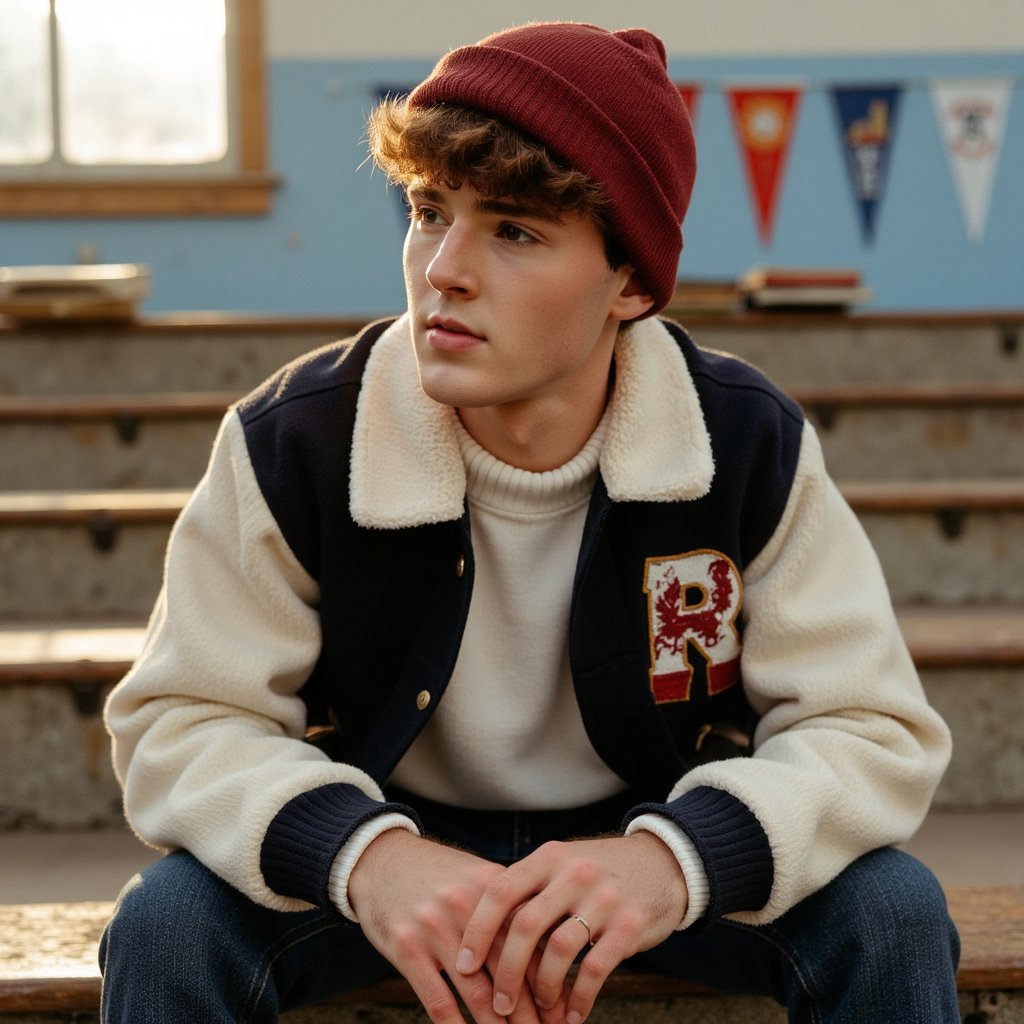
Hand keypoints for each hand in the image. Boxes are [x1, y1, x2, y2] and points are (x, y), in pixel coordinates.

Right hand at [348, 828, 556, 1023]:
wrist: (383, 859)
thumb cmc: (439, 876)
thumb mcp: (478, 879)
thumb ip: (509, 912)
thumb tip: (550, 957)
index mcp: (494, 889)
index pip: (532, 945)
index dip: (552, 985)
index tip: (564, 1015)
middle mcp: (468, 907)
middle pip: (510, 973)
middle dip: (531, 1015)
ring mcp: (436, 928)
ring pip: (478, 994)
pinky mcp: (407, 947)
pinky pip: (438, 1000)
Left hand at [456, 832, 688, 1023]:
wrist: (662, 864)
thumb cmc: (597, 873)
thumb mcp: (562, 866)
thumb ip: (530, 891)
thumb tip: (481, 935)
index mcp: (549, 857)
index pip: (501, 891)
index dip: (477, 930)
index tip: (464, 965)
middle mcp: (574, 873)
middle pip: (526, 925)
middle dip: (507, 972)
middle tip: (499, 1004)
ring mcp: (604, 897)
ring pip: (559, 950)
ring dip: (544, 989)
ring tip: (540, 1010)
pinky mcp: (630, 924)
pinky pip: (596, 969)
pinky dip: (580, 998)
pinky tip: (572, 1014)